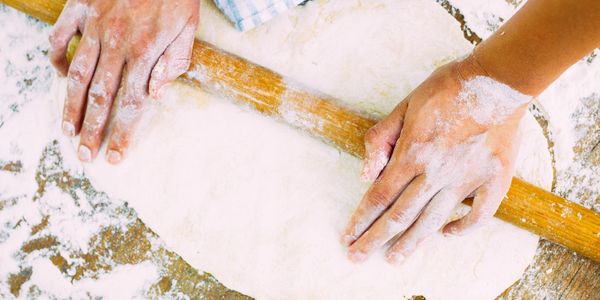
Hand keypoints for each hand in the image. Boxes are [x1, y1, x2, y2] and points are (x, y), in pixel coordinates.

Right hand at [49, 0, 199, 162]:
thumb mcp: (188, 28)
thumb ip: (174, 63)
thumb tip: (157, 95)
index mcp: (146, 52)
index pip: (132, 104)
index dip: (123, 133)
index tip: (115, 156)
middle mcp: (117, 44)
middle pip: (101, 97)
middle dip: (92, 130)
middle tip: (85, 155)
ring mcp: (95, 25)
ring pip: (76, 74)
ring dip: (70, 105)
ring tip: (67, 129)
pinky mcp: (81, 7)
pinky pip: (61, 37)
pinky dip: (57, 57)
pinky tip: (58, 74)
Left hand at [341, 56, 530, 263]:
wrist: (497, 80)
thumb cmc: (448, 88)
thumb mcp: (405, 106)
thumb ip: (382, 139)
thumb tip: (367, 174)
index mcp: (412, 153)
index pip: (379, 197)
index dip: (361, 219)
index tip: (347, 237)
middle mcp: (436, 173)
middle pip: (399, 215)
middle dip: (374, 239)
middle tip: (358, 257)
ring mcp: (466, 179)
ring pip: (433, 220)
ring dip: (411, 243)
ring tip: (394, 259)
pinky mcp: (494, 179)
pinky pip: (478, 214)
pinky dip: (462, 229)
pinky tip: (447, 236)